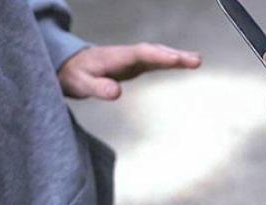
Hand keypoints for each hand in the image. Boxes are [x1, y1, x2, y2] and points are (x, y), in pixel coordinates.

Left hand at [58, 43, 201, 99]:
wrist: (69, 67)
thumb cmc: (74, 75)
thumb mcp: (81, 85)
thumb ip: (98, 88)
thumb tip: (115, 92)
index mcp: (115, 58)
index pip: (140, 54)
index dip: (157, 56)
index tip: (174, 59)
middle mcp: (127, 55)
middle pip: (153, 51)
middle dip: (174, 55)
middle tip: (194, 61)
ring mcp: (132, 58)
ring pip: (157, 53)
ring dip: (176, 56)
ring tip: (196, 61)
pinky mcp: (135, 64)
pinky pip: (155, 59)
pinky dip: (170, 60)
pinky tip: (184, 62)